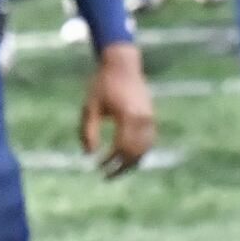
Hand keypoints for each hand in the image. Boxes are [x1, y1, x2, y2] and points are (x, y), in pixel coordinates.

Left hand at [82, 42, 154, 175]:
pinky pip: (148, 141)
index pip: (120, 148)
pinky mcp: (151, 116)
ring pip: (144, 149)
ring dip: (131, 163)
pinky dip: (139, 152)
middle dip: (121, 167)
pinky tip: (127, 158)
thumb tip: (89, 155)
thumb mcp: (90, 107)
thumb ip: (88, 132)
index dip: (109, 160)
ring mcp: (149, 118)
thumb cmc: (102, 84)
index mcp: (127, 116)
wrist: (122, 64)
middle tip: (106, 176)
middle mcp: (142, 119)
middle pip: (135, 152)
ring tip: (117, 171)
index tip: (97, 167)